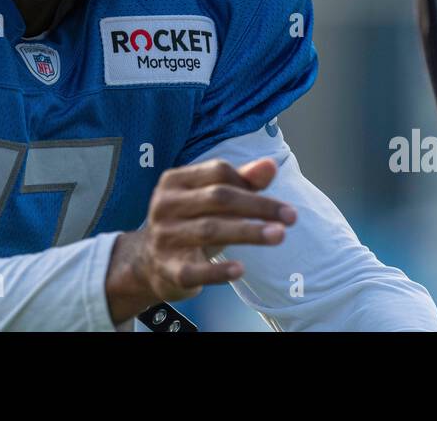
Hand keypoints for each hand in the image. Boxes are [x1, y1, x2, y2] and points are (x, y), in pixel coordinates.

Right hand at [104, 157, 295, 323]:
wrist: (146, 263)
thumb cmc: (188, 224)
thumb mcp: (210, 200)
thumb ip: (241, 182)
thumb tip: (271, 166)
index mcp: (175, 181)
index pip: (218, 172)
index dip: (252, 184)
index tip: (282, 205)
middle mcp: (165, 205)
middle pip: (218, 198)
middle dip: (258, 206)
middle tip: (291, 217)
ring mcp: (164, 237)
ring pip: (210, 230)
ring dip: (248, 232)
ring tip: (278, 235)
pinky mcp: (167, 269)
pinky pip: (195, 269)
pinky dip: (218, 270)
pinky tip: (241, 269)